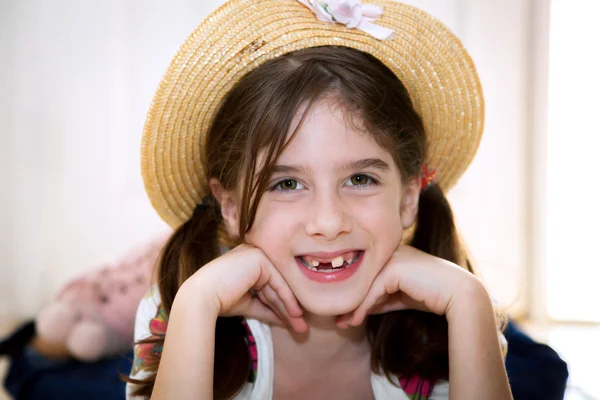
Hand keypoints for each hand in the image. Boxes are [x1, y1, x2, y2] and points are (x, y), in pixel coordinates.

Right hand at [182, 244, 307, 332]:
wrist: (201, 297)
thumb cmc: (219, 301)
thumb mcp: (248, 304)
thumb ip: (267, 308)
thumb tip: (286, 320)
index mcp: (248, 262)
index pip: (269, 285)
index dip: (281, 306)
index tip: (293, 323)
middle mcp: (254, 254)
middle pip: (276, 286)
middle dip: (288, 309)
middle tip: (301, 327)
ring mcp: (257, 253)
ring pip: (279, 285)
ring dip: (290, 308)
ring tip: (300, 326)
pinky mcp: (260, 258)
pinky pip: (278, 282)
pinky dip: (287, 300)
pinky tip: (295, 315)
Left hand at [336, 245, 476, 327]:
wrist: (456, 294)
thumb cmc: (430, 295)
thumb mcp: (398, 297)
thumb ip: (379, 299)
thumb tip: (356, 311)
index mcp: (391, 252)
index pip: (367, 274)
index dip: (355, 295)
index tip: (343, 313)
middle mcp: (389, 251)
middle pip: (362, 278)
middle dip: (349, 300)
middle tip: (337, 320)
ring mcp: (391, 257)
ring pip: (364, 285)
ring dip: (352, 307)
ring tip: (342, 324)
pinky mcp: (393, 269)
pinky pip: (372, 292)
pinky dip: (362, 308)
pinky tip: (354, 321)